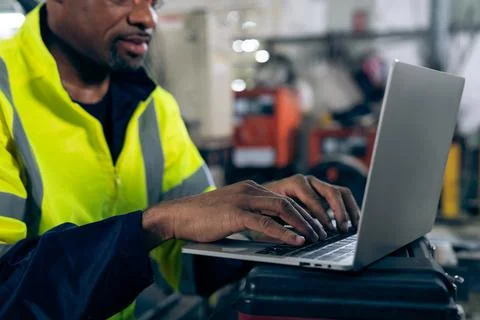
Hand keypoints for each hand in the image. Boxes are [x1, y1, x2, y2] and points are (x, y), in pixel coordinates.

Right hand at [142, 180, 326, 248]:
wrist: (178, 215)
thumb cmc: (204, 216)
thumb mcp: (233, 211)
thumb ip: (254, 214)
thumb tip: (275, 228)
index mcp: (251, 188)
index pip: (286, 198)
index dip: (305, 212)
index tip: (317, 225)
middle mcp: (250, 190)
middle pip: (289, 201)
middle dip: (310, 218)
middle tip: (323, 233)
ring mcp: (243, 200)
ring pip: (282, 209)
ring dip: (302, 225)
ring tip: (315, 238)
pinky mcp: (235, 214)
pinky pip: (266, 223)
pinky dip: (284, 233)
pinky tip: (295, 241)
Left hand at [264, 174, 360, 232]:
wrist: (263, 198)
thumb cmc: (265, 207)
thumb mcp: (270, 213)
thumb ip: (282, 222)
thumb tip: (298, 237)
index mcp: (295, 183)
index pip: (313, 198)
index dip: (321, 215)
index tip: (328, 229)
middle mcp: (309, 181)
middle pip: (331, 192)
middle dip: (339, 212)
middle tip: (342, 229)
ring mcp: (318, 185)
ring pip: (341, 193)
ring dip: (349, 210)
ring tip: (352, 227)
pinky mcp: (325, 192)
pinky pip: (343, 197)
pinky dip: (350, 210)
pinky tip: (353, 224)